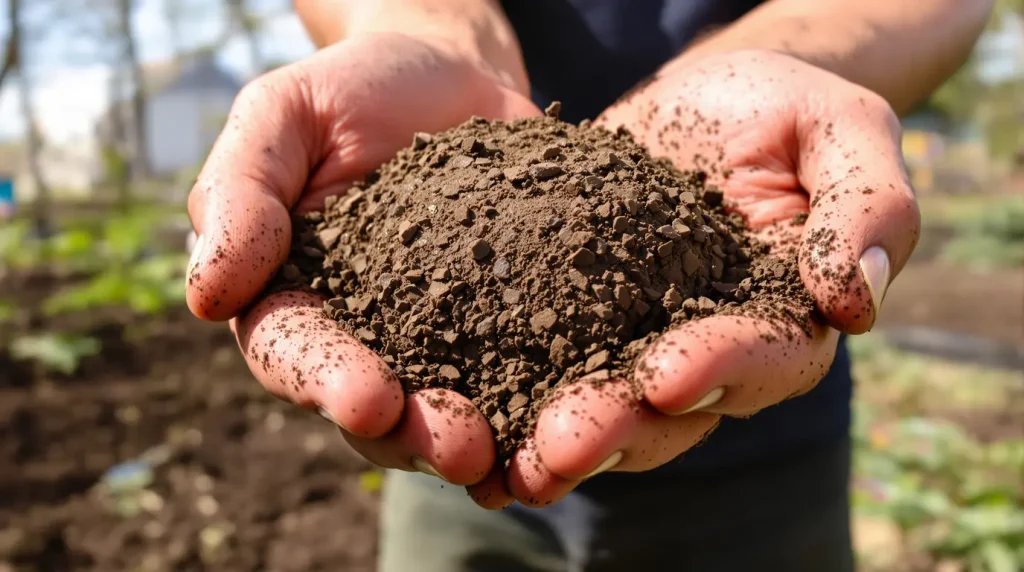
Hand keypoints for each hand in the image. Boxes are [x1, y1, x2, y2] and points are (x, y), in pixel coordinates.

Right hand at [185, 32, 539, 485]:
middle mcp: (366, 336)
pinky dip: (546, 402)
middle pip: (378, 407)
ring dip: (484, 438)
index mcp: (294, 297)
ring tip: (519, 455)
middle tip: (462, 449)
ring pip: (453, 408)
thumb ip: (240, 193)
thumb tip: (206, 295)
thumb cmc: (351, 89)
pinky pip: (530, 370)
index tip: (370, 399)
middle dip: (417, 434)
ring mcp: (444, 338)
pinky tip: (576, 423)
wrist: (448, 73)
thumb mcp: (282, 115)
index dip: (329, 382)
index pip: (296, 352)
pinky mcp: (514, 323)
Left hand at [469, 49, 919, 507]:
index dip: (722, 370)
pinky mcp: (573, 317)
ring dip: (555, 438)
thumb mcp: (841, 129)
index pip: (765, 359)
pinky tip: (466, 417)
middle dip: (616, 430)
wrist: (700, 97)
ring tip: (504, 462)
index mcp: (785, 320)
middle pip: (672, 411)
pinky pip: (542, 363)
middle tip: (558, 448)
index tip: (667, 374)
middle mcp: (711, 351)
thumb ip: (867, 206)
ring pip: (604, 410)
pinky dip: (508, 396)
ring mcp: (637, 341)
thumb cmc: (785, 109)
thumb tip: (855, 299)